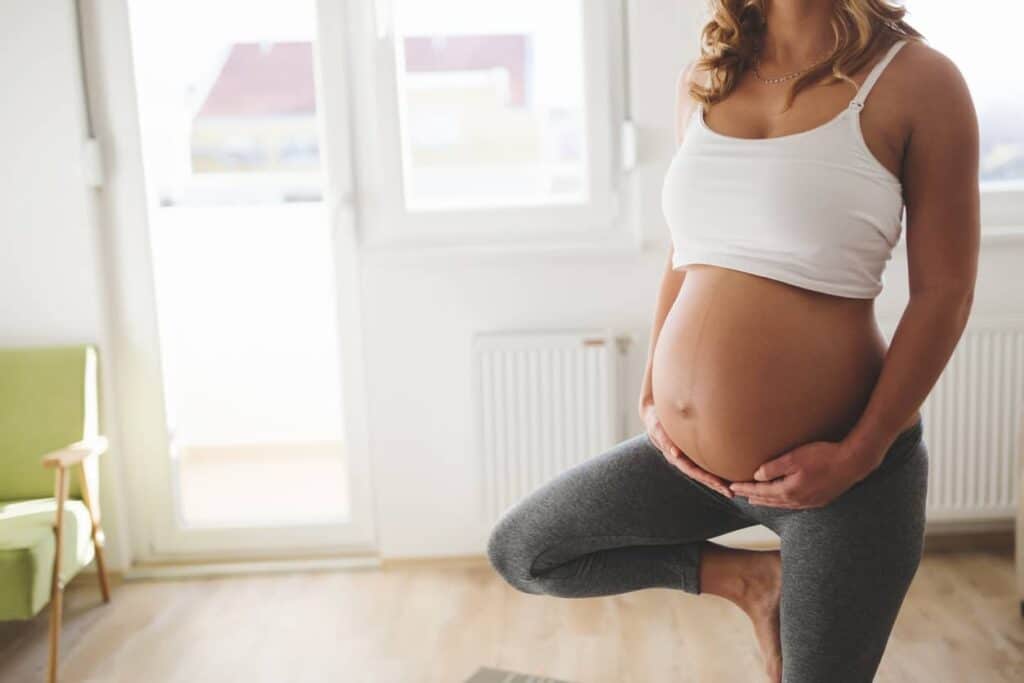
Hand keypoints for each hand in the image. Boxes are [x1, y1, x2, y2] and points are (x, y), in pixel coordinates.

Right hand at [640, 402, 733, 497]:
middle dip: (715, 485)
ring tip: (733, 490)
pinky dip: (716, 471)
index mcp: (674, 457)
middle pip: (701, 476)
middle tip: (731, 493)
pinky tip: (729, 474)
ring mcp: (687, 457)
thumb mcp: (657, 428)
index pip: (693, 471)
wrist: (655, 416)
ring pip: (704, 472)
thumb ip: (664, 440)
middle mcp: (682, 460)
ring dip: (717, 482)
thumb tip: (675, 453)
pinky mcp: (692, 452)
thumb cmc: (656, 421)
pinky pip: (705, 463)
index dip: (707, 479)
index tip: (720, 485)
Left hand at [728, 439, 876, 508]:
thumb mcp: (794, 458)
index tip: (732, 487)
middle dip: (752, 496)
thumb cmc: (823, 456)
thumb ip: (773, 468)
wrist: (853, 463)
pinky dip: (781, 502)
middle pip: (769, 500)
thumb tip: (757, 475)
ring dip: (766, 501)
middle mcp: (797, 500)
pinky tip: (782, 500)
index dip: (745, 488)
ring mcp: (809, 502)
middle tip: (738, 494)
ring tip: (755, 499)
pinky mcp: (819, 500)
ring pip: (781, 504)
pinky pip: (793, 504)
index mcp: (789, 490)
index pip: (761, 491)